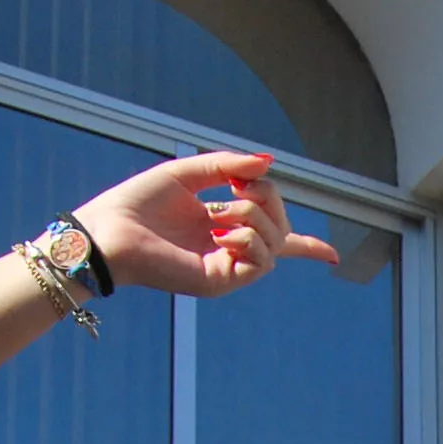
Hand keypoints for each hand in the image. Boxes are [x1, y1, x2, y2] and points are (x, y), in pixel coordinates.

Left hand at [73, 152, 342, 297]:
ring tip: (220, 211)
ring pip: (275, 240)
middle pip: (281, 226)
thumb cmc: (137, 203)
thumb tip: (268, 163)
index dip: (307, 247)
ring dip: (255, 214)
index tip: (333, 256)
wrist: (109, 232)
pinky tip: (221, 231)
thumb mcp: (187, 172)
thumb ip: (228, 165)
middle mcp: (229, 248)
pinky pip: (260, 257)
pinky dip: (248, 236)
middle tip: (235, 186)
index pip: (273, 239)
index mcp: (222, 225)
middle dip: (269, 197)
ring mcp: (227, 267)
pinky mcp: (221, 281)